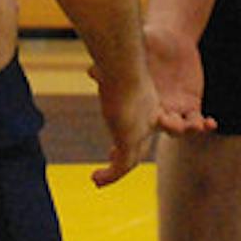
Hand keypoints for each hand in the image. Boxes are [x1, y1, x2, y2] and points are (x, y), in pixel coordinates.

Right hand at [88, 64, 161, 187]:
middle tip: (110, 158)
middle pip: (140, 145)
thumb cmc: (116, 61)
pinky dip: (109, 176)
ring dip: (115, 171)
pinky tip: (96, 180)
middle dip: (125, 155)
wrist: (124, 67)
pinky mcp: (130, 140)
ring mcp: (141, 132)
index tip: (115, 142)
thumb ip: (104, 75)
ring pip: (132, 160)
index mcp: (147, 102)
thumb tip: (92, 71)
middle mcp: (148, 120)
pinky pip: (122, 167)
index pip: (144, 124)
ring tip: (98, 179)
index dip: (132, 134)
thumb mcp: (112, 71)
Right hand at [143, 24, 213, 137]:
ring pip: (183, 127)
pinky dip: (205, 125)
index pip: (143, 119)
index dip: (146, 124)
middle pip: (164, 125)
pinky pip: (198, 119)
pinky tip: (211, 123)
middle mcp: (158, 107)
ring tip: (197, 126)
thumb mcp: (141, 44)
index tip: (154, 118)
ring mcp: (176, 108)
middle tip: (170, 121)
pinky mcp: (191, 104)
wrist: (171, 39)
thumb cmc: (151, 40)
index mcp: (143, 97)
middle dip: (169, 126)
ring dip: (190, 129)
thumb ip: (134, 50)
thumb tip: (126, 49)